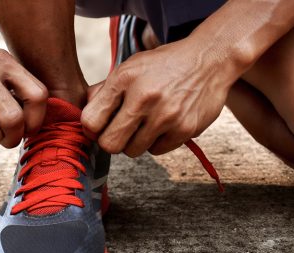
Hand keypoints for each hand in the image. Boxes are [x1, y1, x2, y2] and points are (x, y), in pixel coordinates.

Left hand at [82, 40, 236, 156]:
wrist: (209, 60)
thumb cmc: (163, 65)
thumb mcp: (131, 67)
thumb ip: (105, 90)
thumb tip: (85, 117)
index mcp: (124, 79)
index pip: (91, 121)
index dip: (92, 129)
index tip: (99, 126)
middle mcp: (144, 97)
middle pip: (110, 144)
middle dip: (112, 141)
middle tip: (121, 131)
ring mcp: (166, 115)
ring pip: (133, 151)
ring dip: (135, 142)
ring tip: (145, 124)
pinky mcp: (184, 129)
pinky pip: (157, 151)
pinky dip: (157, 142)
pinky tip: (164, 124)